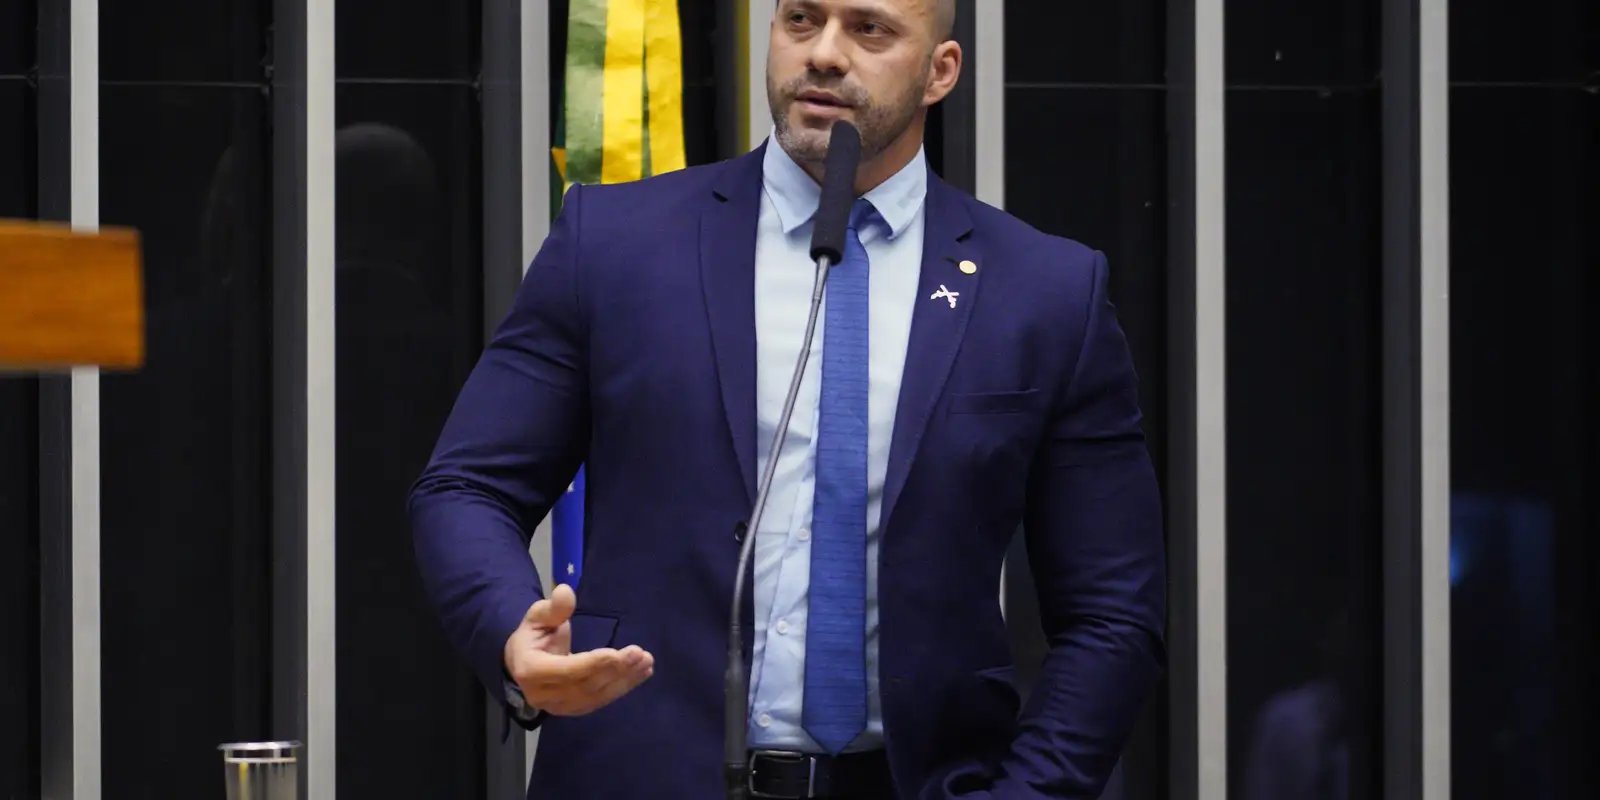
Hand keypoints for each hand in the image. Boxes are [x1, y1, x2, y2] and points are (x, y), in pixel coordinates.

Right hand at [502, 584, 653, 715]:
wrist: (522, 664)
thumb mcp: (538, 616)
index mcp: (530, 671)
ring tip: (646, 662)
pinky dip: (623, 687)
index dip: (591, 664)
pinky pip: (601, 700)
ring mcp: (559, 707)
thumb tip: (565, 591)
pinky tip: (642, 673)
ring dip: (625, 680)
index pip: (564, 671)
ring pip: (597, 696)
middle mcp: (543, 695)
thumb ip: (553, 608)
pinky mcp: (574, 710)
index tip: (616, 653)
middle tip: (641, 654)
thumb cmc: (533, 636)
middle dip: (615, 670)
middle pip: (585, 686)